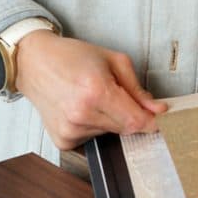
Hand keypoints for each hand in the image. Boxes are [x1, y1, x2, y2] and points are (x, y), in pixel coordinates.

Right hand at [14, 31, 168, 150]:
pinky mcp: (62, 140)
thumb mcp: (113, 60)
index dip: (153, 122)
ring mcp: (70, 130)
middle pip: (125, 128)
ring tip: (94, 97)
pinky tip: (82, 108)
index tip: (163, 120)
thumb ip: (137, 88)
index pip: (135, 121)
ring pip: (109, 133)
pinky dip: (94, 125)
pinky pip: (92, 138)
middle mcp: (81, 114)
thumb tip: (157, 109)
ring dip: (111, 119)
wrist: (34, 63)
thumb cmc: (72, 56)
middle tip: (120, 95)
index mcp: (96, 91)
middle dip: (131, 114)